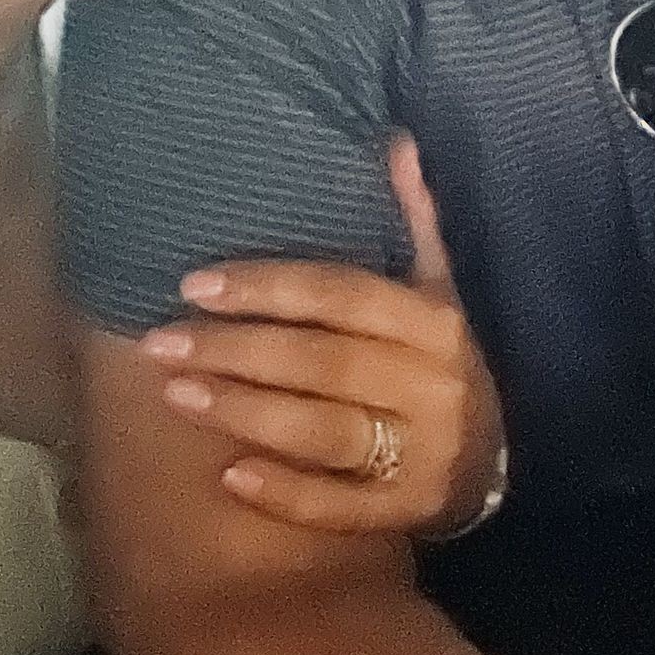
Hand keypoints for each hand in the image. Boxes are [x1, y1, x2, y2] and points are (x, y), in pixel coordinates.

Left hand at [138, 135, 505, 536]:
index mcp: (435, 323)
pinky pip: (339, 507)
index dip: (267, 286)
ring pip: (323, 431)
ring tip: (176, 393)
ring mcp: (423, 455)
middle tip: (162, 341)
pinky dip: (285, 493)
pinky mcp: (408, 513)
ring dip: (244, 413)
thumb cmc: (440, 361)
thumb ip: (413, 218)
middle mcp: (433, 386)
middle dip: (236, 350)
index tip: (194, 284)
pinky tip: (228, 475)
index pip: (340, 295)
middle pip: (321, 362)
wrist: (492, 463)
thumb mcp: (438, 288)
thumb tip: (394, 140)